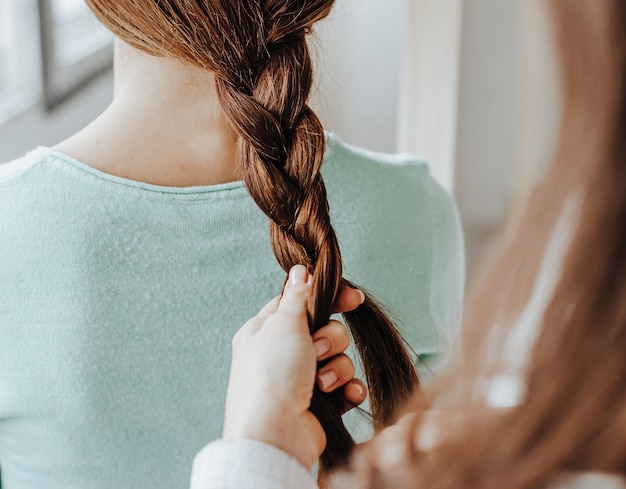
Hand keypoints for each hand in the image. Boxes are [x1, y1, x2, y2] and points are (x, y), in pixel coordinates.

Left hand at [222, 265, 366, 468]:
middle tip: (316, 350)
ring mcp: (300, 379)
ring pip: (338, 358)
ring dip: (336, 368)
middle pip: (325, 329)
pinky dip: (347, 389)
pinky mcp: (318, 402)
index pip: (301, 303)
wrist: (275, 435)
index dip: (327, 298)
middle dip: (330, 340)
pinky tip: (345, 395)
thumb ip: (298, 297)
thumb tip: (300, 270)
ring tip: (321, 383)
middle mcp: (282, 353)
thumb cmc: (272, 376)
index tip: (352, 298)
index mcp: (266, 330)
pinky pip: (344, 386)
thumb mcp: (283, 324)